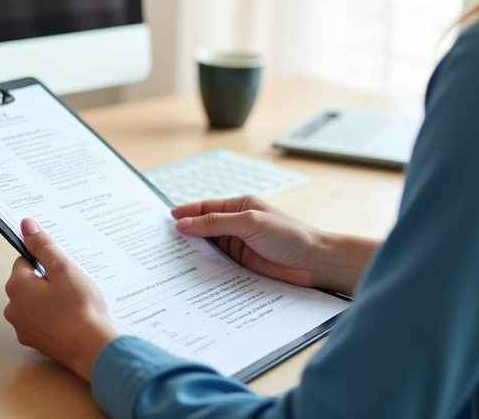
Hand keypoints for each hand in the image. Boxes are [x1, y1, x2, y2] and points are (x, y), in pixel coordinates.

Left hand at [4, 219, 119, 381]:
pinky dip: (53, 319)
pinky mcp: (34, 341)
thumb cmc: (79, 308)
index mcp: (17, 286)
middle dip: (48, 282)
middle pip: (29, 283)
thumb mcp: (63, 267)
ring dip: (49, 301)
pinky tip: (70, 320)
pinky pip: (41, 321)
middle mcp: (13, 307)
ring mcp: (22, 327)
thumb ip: (43, 245)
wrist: (90, 347)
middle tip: (71, 287)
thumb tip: (26, 226)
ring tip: (72, 305)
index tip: (62, 270)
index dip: (46, 262)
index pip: (25, 260)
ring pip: (34, 303)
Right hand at [174, 196, 323, 287]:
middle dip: (187, 233)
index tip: (167, 219)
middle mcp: (238, 224)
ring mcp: (240, 245)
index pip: (207, 207)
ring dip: (196, 252)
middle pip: (205, 227)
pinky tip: (194, 272)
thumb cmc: (288, 235)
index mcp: (240, 206)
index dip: (187, 213)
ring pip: (210, 247)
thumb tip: (185, 224)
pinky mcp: (243, 264)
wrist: (314, 262)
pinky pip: (219, 264)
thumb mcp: (249, 222)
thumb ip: (215, 223)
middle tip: (164, 242)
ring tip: (173, 259)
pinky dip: (207, 266)